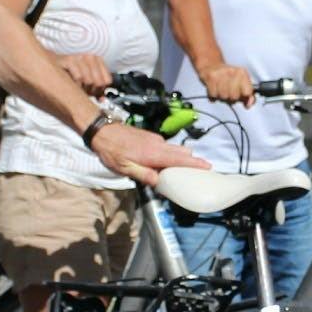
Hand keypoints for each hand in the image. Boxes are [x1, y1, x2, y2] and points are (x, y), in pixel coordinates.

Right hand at [58, 52, 113, 93]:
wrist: (52, 63)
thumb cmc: (69, 72)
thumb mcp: (85, 81)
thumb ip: (95, 89)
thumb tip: (102, 98)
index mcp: (98, 60)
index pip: (107, 81)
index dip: (101, 90)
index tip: (94, 93)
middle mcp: (90, 57)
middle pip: (99, 83)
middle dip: (92, 91)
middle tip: (84, 92)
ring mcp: (80, 57)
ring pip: (89, 81)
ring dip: (83, 89)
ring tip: (77, 89)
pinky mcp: (70, 60)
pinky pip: (78, 78)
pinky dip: (75, 85)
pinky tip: (71, 85)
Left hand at [89, 123, 208, 185]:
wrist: (103, 130)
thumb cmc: (112, 151)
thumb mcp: (124, 168)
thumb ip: (143, 175)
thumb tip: (159, 181)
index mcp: (153, 154)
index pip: (179, 159)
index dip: (195, 163)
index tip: (208, 166)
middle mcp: (158, 144)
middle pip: (181, 153)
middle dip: (190, 162)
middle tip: (196, 173)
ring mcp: (155, 139)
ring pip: (174, 149)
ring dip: (179, 158)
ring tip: (181, 170)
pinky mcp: (151, 137)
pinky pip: (166, 146)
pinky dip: (170, 154)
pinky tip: (163, 163)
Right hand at [198, 62, 256, 104]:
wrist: (212, 65)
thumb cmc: (229, 77)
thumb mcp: (242, 83)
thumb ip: (249, 95)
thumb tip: (248, 105)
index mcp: (242, 73)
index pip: (247, 92)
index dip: (244, 97)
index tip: (241, 94)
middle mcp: (232, 72)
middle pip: (234, 97)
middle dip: (231, 97)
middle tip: (229, 91)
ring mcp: (221, 74)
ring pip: (223, 96)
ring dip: (222, 96)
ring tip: (221, 89)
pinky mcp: (210, 77)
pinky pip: (213, 95)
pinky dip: (214, 94)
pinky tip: (215, 88)